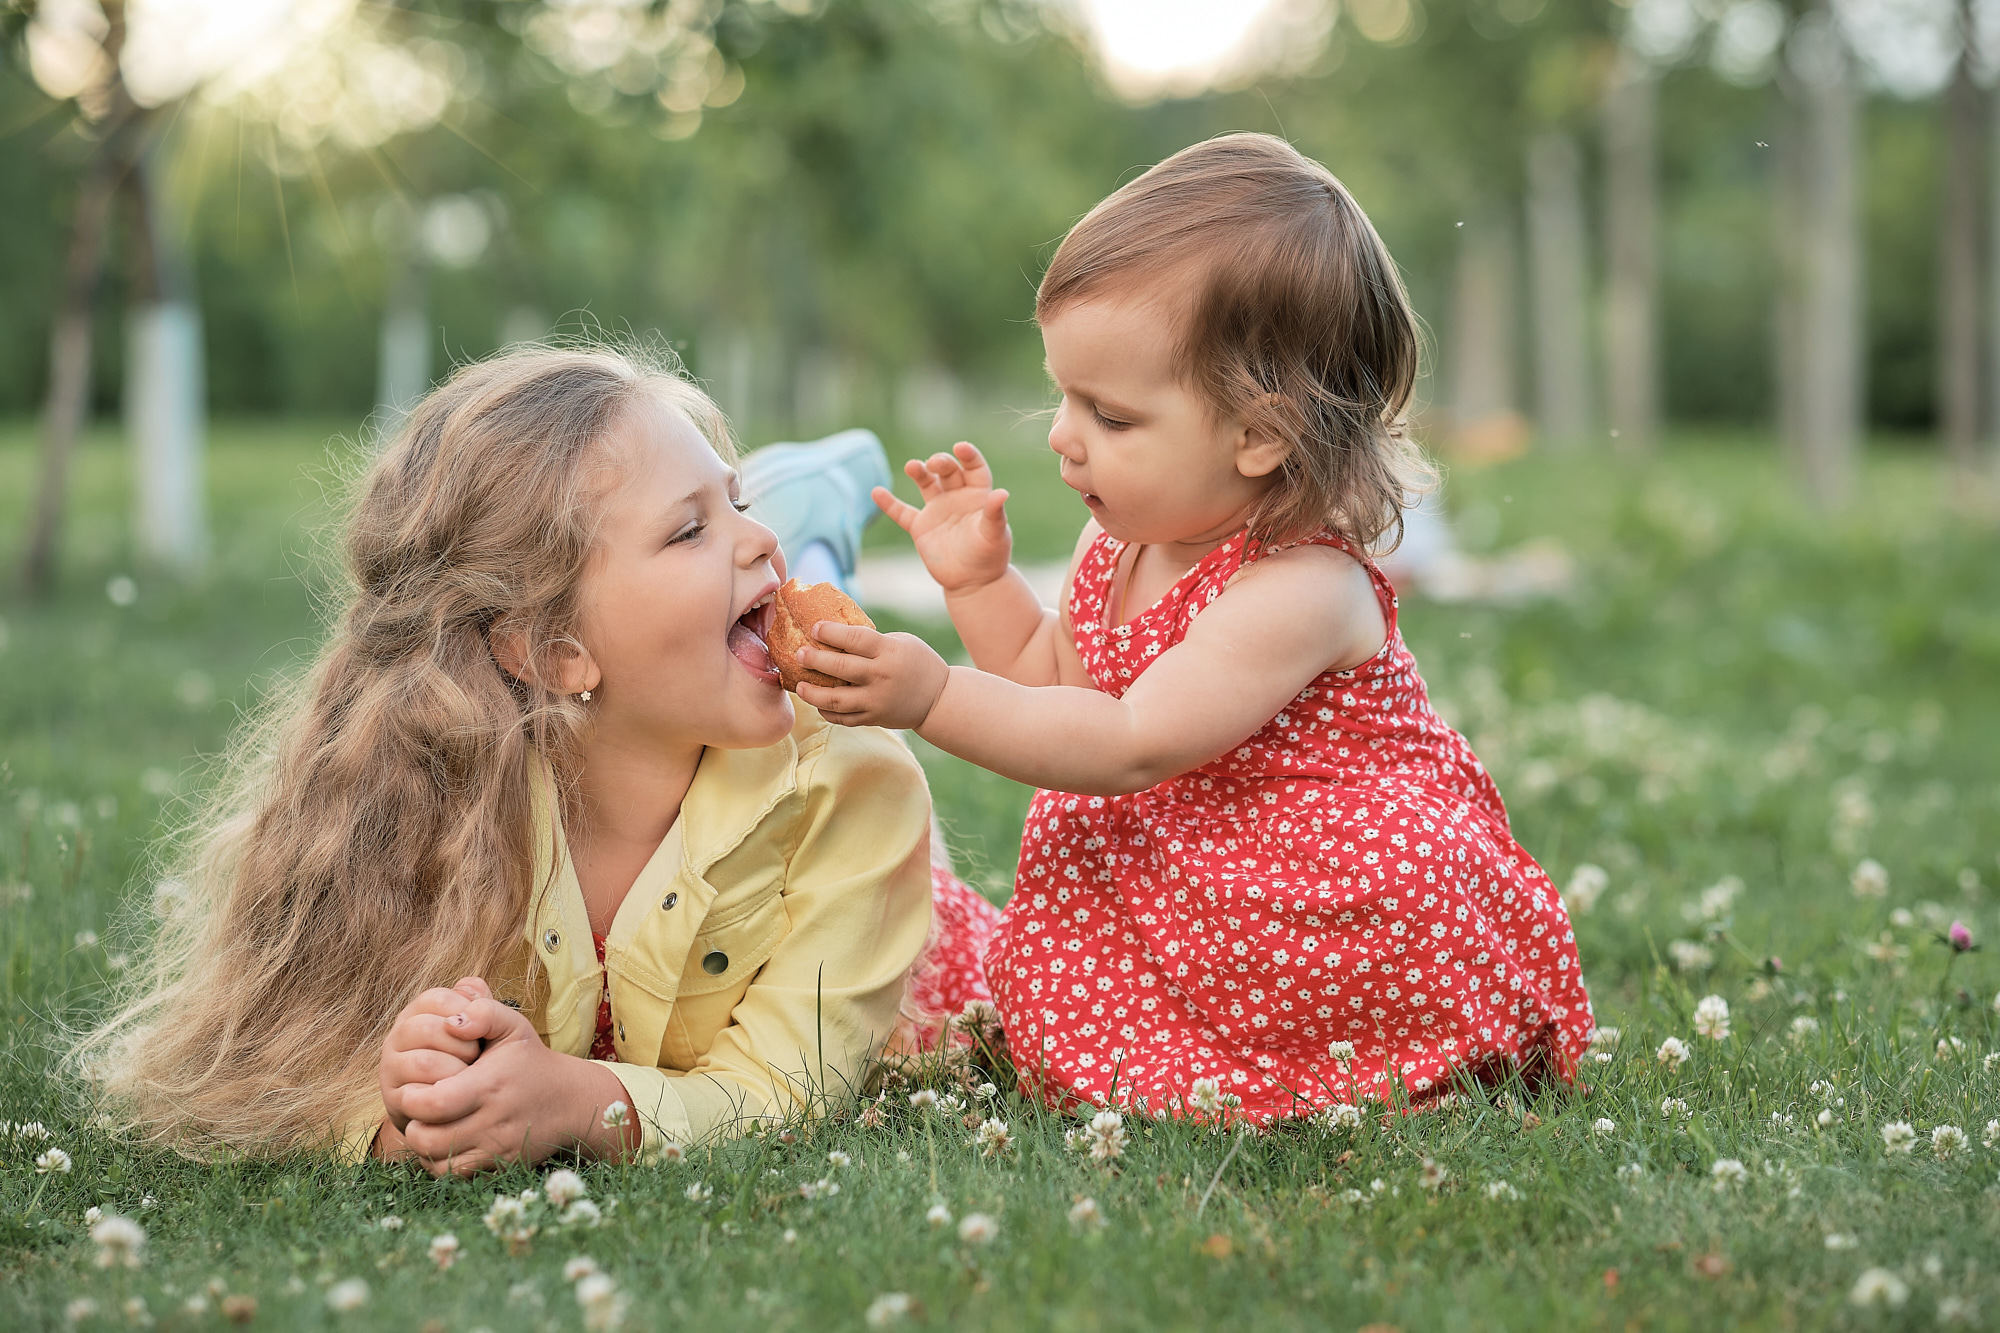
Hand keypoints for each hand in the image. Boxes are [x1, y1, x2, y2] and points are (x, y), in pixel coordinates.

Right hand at [378, 977, 486, 1134]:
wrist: (470, 1105)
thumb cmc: (481, 1059)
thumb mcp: (492, 1030)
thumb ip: (487, 1008)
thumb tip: (466, 1008)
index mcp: (419, 1011)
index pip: (436, 998)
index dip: (466, 1012)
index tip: (480, 1030)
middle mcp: (399, 1035)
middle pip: (426, 1028)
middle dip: (462, 1046)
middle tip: (474, 1057)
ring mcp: (392, 1067)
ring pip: (424, 1063)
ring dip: (456, 1071)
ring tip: (466, 1077)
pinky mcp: (394, 1099)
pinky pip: (420, 1096)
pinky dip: (445, 1096)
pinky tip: (454, 1095)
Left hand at [395, 983, 587, 1176]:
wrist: (569, 1100)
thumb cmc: (530, 1060)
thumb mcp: (513, 1026)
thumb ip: (483, 1012)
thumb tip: (451, 1021)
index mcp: (489, 1086)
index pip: (432, 1103)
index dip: (412, 1097)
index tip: (415, 1085)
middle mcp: (493, 1123)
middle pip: (427, 1138)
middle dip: (412, 1123)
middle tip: (417, 1107)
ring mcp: (496, 1150)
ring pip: (436, 1162)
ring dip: (423, 1145)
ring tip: (428, 1124)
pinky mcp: (498, 1167)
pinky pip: (454, 1175)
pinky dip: (440, 1162)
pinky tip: (443, 1141)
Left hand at [793, 622, 950, 729]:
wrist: (939, 699)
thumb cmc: (917, 663)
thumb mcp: (901, 642)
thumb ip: (872, 640)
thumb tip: (834, 634)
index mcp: (889, 652)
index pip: (854, 639)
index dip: (831, 633)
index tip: (814, 629)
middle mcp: (881, 676)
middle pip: (840, 668)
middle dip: (814, 660)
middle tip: (799, 654)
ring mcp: (876, 701)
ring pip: (836, 699)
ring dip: (813, 693)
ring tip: (799, 686)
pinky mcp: (873, 718)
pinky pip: (843, 718)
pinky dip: (827, 711)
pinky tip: (818, 702)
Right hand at [873, 442, 1012, 592]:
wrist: (973, 582)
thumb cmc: (990, 557)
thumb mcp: (994, 534)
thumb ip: (995, 513)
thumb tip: (1002, 493)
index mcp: (978, 495)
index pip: (974, 468)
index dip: (969, 456)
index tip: (961, 448)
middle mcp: (957, 497)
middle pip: (948, 471)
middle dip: (941, 463)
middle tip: (934, 463)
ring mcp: (937, 510)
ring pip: (926, 484)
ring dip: (919, 472)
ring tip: (913, 466)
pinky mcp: (921, 527)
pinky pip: (902, 512)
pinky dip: (889, 504)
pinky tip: (877, 492)